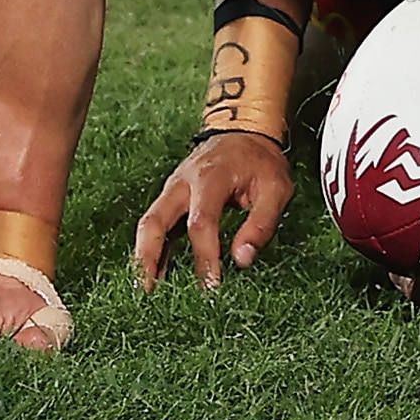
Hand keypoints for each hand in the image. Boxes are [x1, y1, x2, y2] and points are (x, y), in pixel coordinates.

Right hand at [131, 129, 296, 292]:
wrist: (245, 130)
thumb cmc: (261, 161)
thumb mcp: (275, 188)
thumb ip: (261, 224)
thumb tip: (242, 260)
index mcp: (209, 178)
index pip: (200, 223)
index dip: (204, 256)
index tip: (211, 287)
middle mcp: (182, 183)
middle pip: (154, 220)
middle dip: (148, 256)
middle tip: (147, 289)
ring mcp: (173, 188)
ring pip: (149, 223)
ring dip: (144, 255)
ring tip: (144, 288)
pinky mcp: (173, 196)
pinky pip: (157, 224)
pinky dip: (153, 249)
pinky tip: (156, 275)